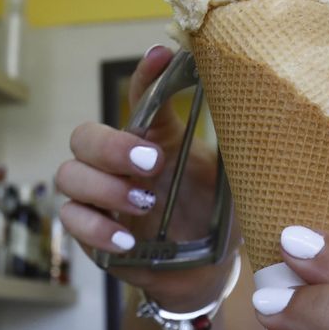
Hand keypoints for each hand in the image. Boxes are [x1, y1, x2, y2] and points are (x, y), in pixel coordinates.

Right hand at [55, 44, 235, 309]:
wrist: (205, 272)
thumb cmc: (216, 218)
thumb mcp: (229, 183)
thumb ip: (232, 149)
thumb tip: (259, 108)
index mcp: (154, 138)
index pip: (142, 98)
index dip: (146, 75)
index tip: (160, 57)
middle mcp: (118, 161)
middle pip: (85, 135)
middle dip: (111, 145)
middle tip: (150, 161)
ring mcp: (98, 196)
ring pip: (70, 175)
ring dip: (104, 187)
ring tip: (142, 203)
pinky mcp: (89, 231)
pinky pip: (72, 220)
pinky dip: (96, 228)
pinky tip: (127, 240)